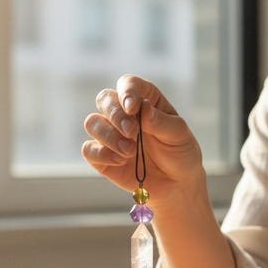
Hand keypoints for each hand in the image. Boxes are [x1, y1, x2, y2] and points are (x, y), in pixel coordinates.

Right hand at [82, 75, 204, 205]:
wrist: (176, 183)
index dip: (127, 91)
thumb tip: (142, 107)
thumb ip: (161, 121)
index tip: (133, 108)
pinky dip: (102, 154)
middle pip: (104, 99)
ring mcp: (110, 134)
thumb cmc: (179, 152)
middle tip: (132, 132)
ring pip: (92, 122)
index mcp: (144, 100)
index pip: (128, 84)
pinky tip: (121, 161)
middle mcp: (123, 113)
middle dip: (116, 115)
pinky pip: (88, 149)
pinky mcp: (101, 156)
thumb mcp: (179, 135)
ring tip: (130, 151)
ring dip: (109, 136)